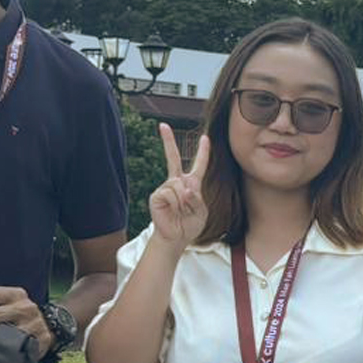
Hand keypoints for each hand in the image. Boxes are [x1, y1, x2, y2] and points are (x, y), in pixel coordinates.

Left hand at [0, 287, 52, 350]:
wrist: (50, 325)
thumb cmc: (18, 317)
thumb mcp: (7, 305)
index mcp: (15, 294)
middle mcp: (26, 306)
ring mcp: (36, 323)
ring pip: (7, 334)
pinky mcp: (42, 339)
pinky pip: (19, 348)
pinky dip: (8, 352)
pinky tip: (3, 354)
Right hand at [148, 124, 211, 245]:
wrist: (177, 237)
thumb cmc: (190, 224)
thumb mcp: (202, 211)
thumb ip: (197, 198)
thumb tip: (184, 188)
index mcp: (192, 184)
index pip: (199, 164)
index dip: (203, 152)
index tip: (205, 138)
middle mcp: (177, 182)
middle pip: (173, 157)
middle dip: (167, 141)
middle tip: (162, 125)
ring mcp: (165, 187)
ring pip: (178, 185)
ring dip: (184, 201)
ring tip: (182, 211)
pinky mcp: (157, 195)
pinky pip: (170, 193)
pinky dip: (176, 203)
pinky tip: (173, 211)